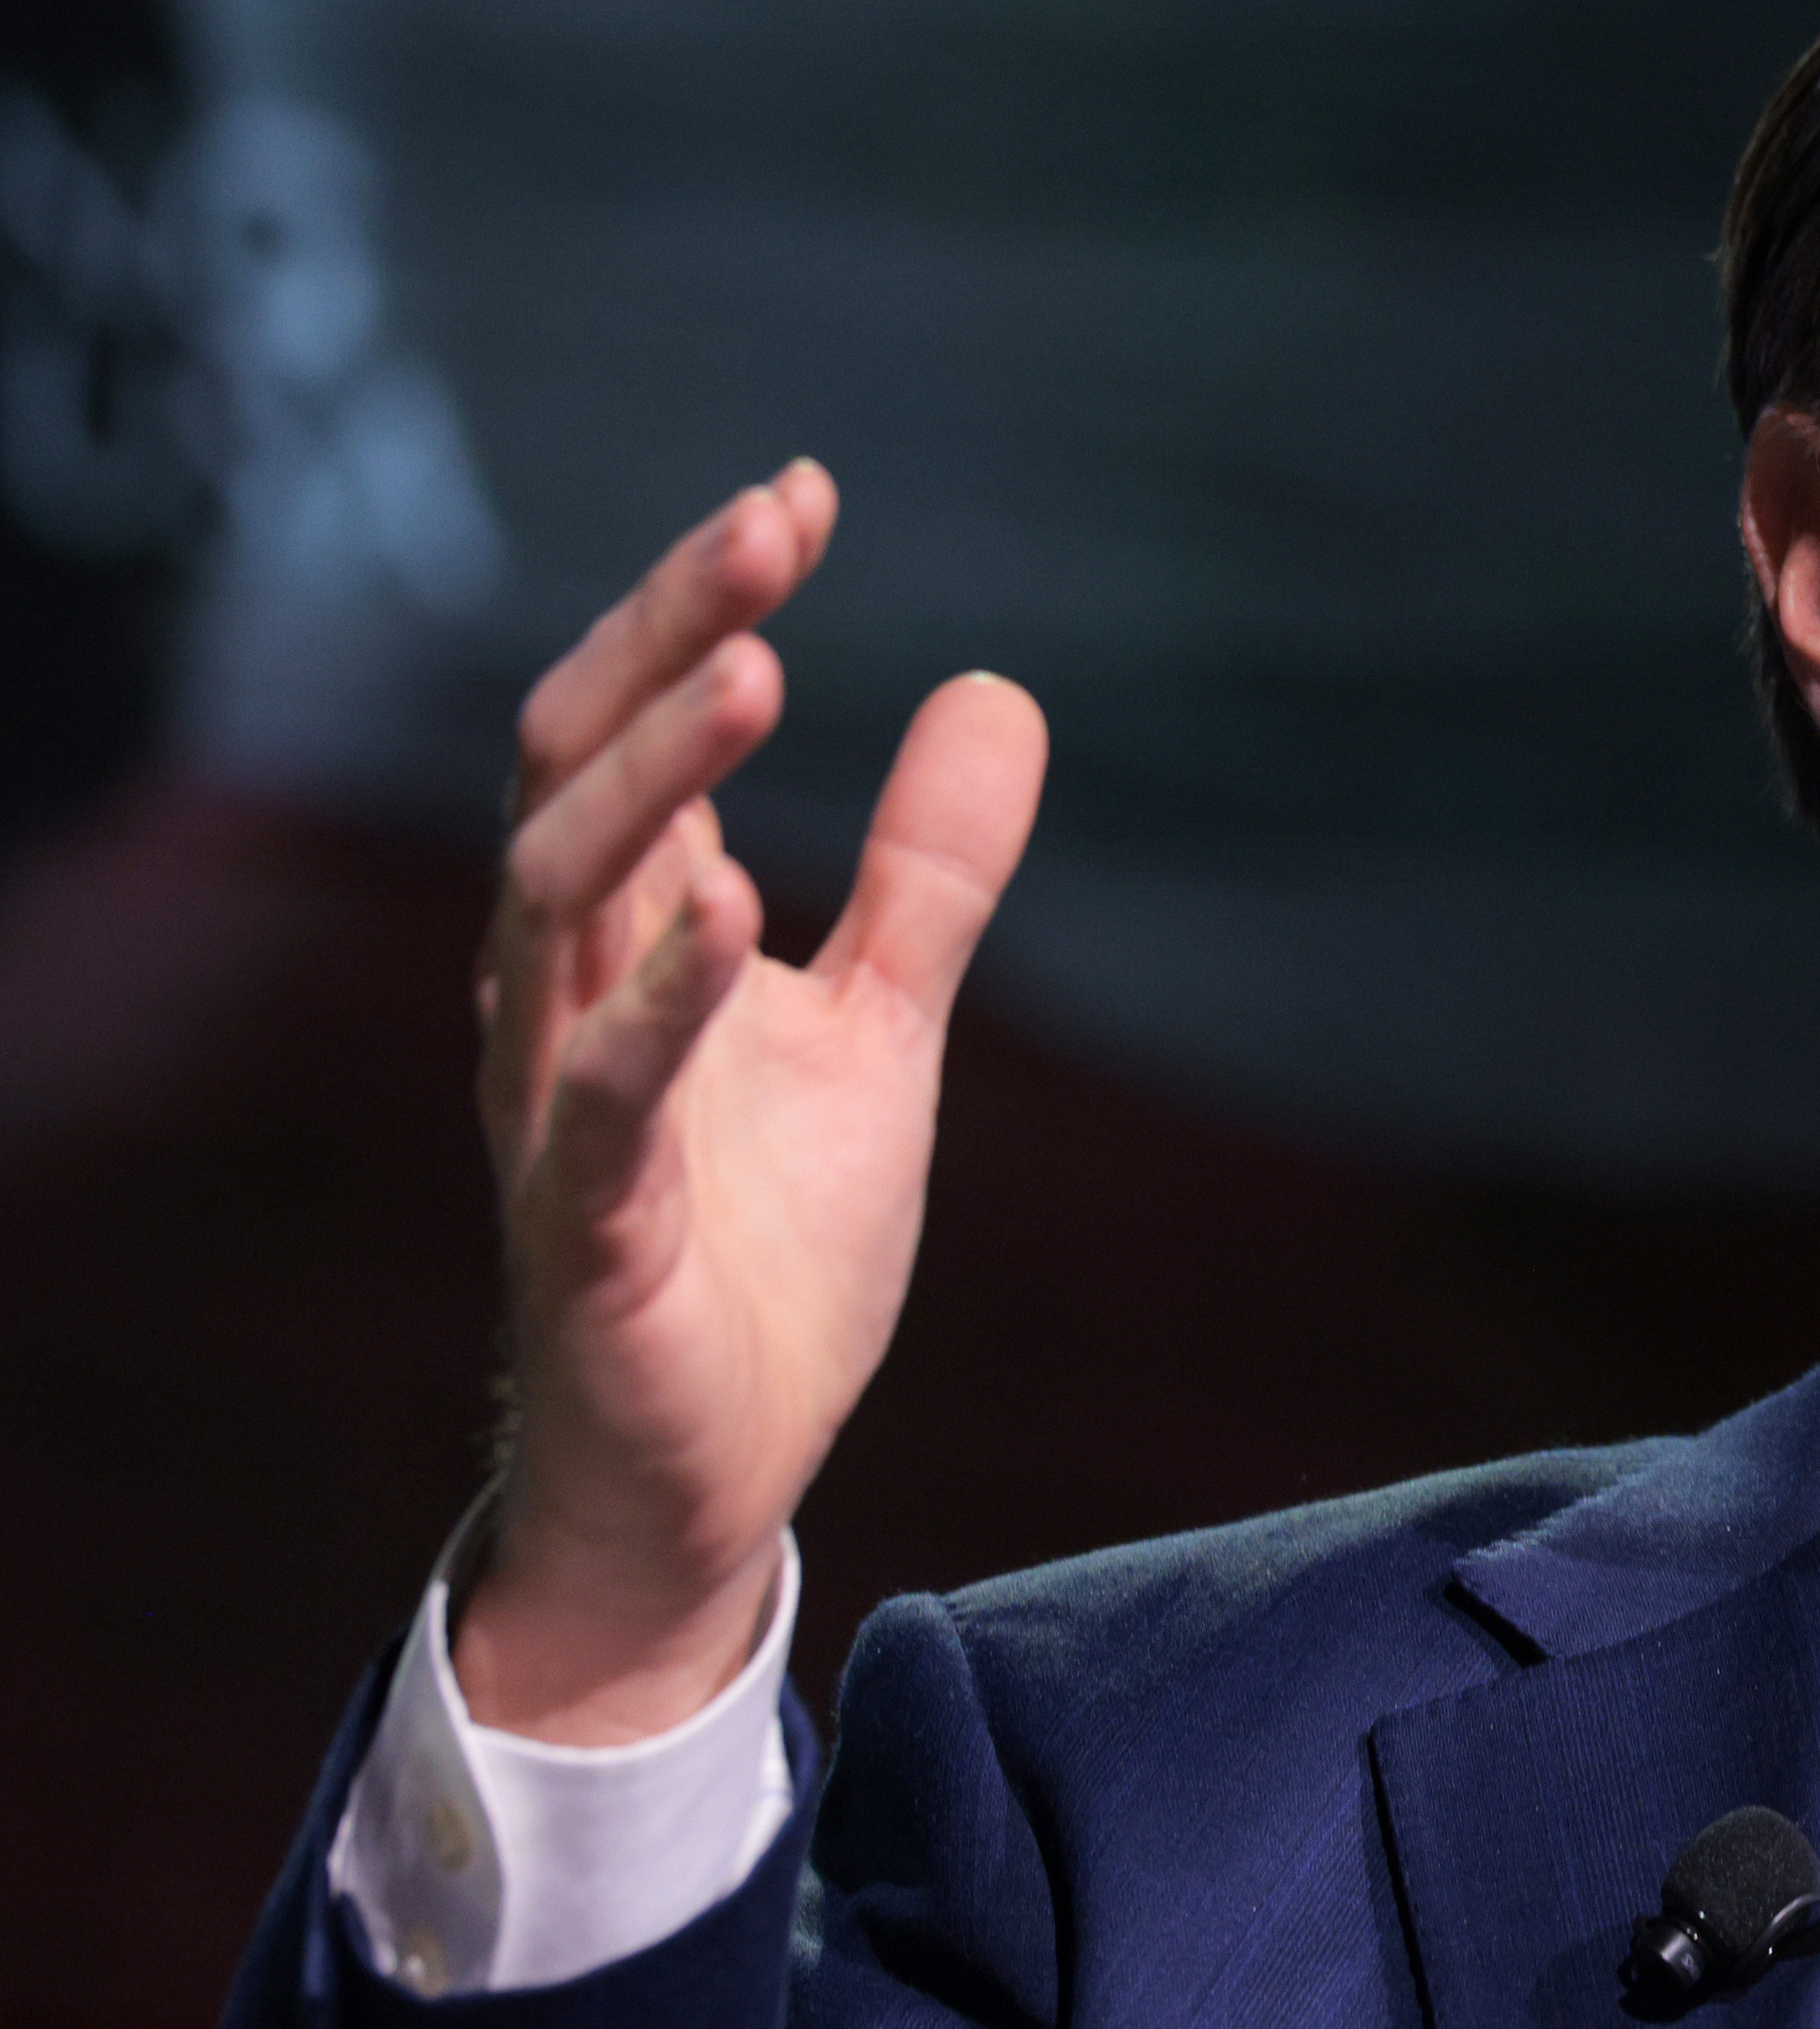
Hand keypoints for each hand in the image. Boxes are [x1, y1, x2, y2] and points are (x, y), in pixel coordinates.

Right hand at [452, 462, 1046, 1743]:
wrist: (717, 1468)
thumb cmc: (766, 1247)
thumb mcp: (884, 1030)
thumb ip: (928, 874)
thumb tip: (995, 691)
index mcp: (628, 938)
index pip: (633, 728)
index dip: (698, 604)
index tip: (801, 496)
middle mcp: (562, 999)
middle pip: (570, 774)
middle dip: (658, 642)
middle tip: (769, 534)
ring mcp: (559, 1108)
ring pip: (551, 902)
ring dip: (652, 781)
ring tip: (749, 667)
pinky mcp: (588, 1227)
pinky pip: (601, 1097)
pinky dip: (657, 1000)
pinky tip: (728, 911)